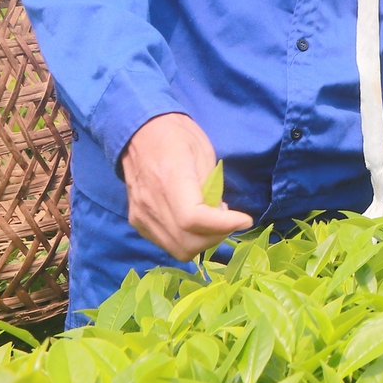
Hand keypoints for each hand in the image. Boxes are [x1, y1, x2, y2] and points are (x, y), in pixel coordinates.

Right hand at [121, 113, 254, 260]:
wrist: (141, 132)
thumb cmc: (178, 136)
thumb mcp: (204, 154)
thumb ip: (212, 188)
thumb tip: (221, 214)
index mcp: (169, 179)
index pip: (193, 219)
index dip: (223, 225)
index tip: (245, 219)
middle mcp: (150, 202)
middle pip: (187, 242)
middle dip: (217, 236)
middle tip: (230, 220)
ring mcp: (140, 214)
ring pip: (177, 249)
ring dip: (203, 242)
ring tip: (213, 221)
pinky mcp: (137, 221)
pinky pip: (167, 243)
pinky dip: (187, 240)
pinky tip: (196, 223)